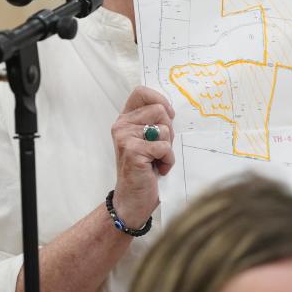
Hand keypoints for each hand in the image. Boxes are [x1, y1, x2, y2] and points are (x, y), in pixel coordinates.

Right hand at [110, 86, 175, 225]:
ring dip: (168, 148)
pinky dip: (168, 161)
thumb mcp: (149, 140)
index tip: (168, 116)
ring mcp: (125, 137)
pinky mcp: (132, 151)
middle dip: (169, 131)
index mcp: (126, 119)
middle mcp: (122, 125)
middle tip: (159, 149)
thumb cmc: (145, 170)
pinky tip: (158, 169)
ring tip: (156, 160)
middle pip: (160, 110)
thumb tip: (170, 109)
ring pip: (165, 129)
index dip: (159, 99)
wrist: (133, 200)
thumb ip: (154, 122)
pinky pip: (164, 147)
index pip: (141, 92)